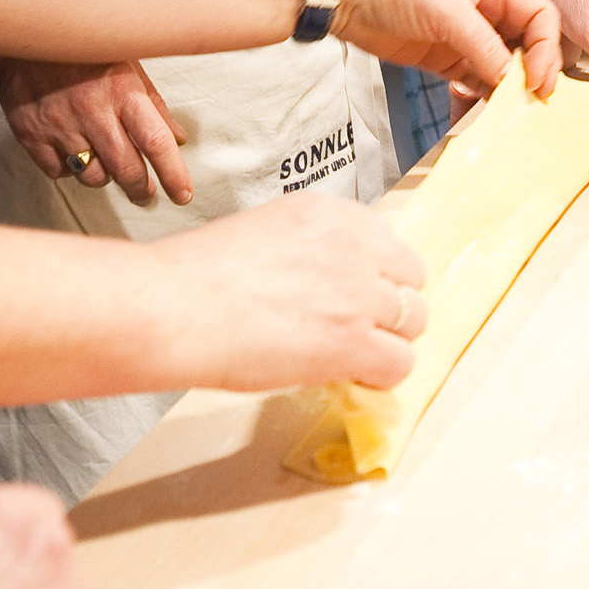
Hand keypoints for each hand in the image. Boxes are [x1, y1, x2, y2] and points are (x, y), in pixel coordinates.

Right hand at [0, 58, 189, 206]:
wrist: (26, 31)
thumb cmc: (84, 47)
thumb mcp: (128, 64)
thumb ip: (153, 105)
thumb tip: (177, 139)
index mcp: (123, 91)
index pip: (156, 142)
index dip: (173, 174)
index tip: (182, 193)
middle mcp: (93, 111)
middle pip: (126, 169)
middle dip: (140, 189)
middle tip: (145, 194)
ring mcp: (60, 125)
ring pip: (92, 176)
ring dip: (104, 177)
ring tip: (105, 163)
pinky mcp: (31, 134)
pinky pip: (58, 172)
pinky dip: (69, 169)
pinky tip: (73, 152)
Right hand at [146, 193, 427, 390]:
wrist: (173, 306)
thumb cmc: (195, 276)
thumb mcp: (261, 233)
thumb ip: (305, 249)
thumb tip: (319, 285)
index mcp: (326, 212)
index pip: (385, 237)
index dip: (374, 271)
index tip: (358, 291)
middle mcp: (351, 244)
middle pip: (410, 275)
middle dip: (389, 303)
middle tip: (359, 326)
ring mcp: (356, 292)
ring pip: (414, 318)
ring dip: (390, 339)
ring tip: (354, 354)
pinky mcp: (352, 340)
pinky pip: (400, 363)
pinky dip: (382, 375)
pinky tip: (353, 376)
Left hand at [328, 0, 560, 98]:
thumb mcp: (445, 9)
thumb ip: (483, 44)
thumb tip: (513, 79)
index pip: (541, 15)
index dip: (546, 47)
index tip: (537, 79)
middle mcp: (488, 11)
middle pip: (529, 43)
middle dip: (535, 70)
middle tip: (533, 100)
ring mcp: (468, 37)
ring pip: (506, 66)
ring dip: (512, 88)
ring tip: (513, 112)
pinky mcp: (448, 59)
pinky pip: (479, 80)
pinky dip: (487, 96)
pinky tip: (488, 110)